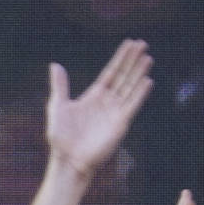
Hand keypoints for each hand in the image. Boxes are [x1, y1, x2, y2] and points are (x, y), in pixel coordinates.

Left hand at [39, 40, 157, 178]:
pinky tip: (148, 80)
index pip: (111, 72)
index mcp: (94, 96)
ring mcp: (115, 112)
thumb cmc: (61, 137)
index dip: (120, 58)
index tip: (130, 43)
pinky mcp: (120, 124)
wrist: (68, 160)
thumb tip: (55, 65)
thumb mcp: (57, 106)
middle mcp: (107, 102)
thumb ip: (60, 85)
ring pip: (130, 87)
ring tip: (148, 57)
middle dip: (133, 60)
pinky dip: (140, 93)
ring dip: (139, 72)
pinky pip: (132, 105)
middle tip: (143, 44)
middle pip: (123, 76)